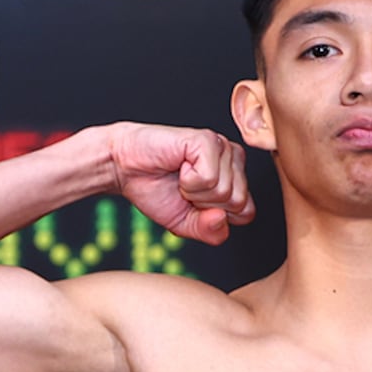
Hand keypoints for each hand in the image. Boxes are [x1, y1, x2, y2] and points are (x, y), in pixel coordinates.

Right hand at [104, 123, 255, 243]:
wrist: (126, 168)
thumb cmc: (156, 190)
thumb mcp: (185, 225)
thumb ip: (210, 232)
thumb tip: (221, 218)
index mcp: (235, 178)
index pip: (246, 213)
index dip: (214, 217)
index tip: (193, 203)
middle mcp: (234, 159)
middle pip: (238, 203)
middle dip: (204, 205)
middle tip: (185, 189)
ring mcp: (223, 147)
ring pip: (224, 191)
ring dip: (193, 192)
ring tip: (180, 176)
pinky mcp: (208, 140)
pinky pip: (209, 178)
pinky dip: (188, 181)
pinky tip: (179, 166)